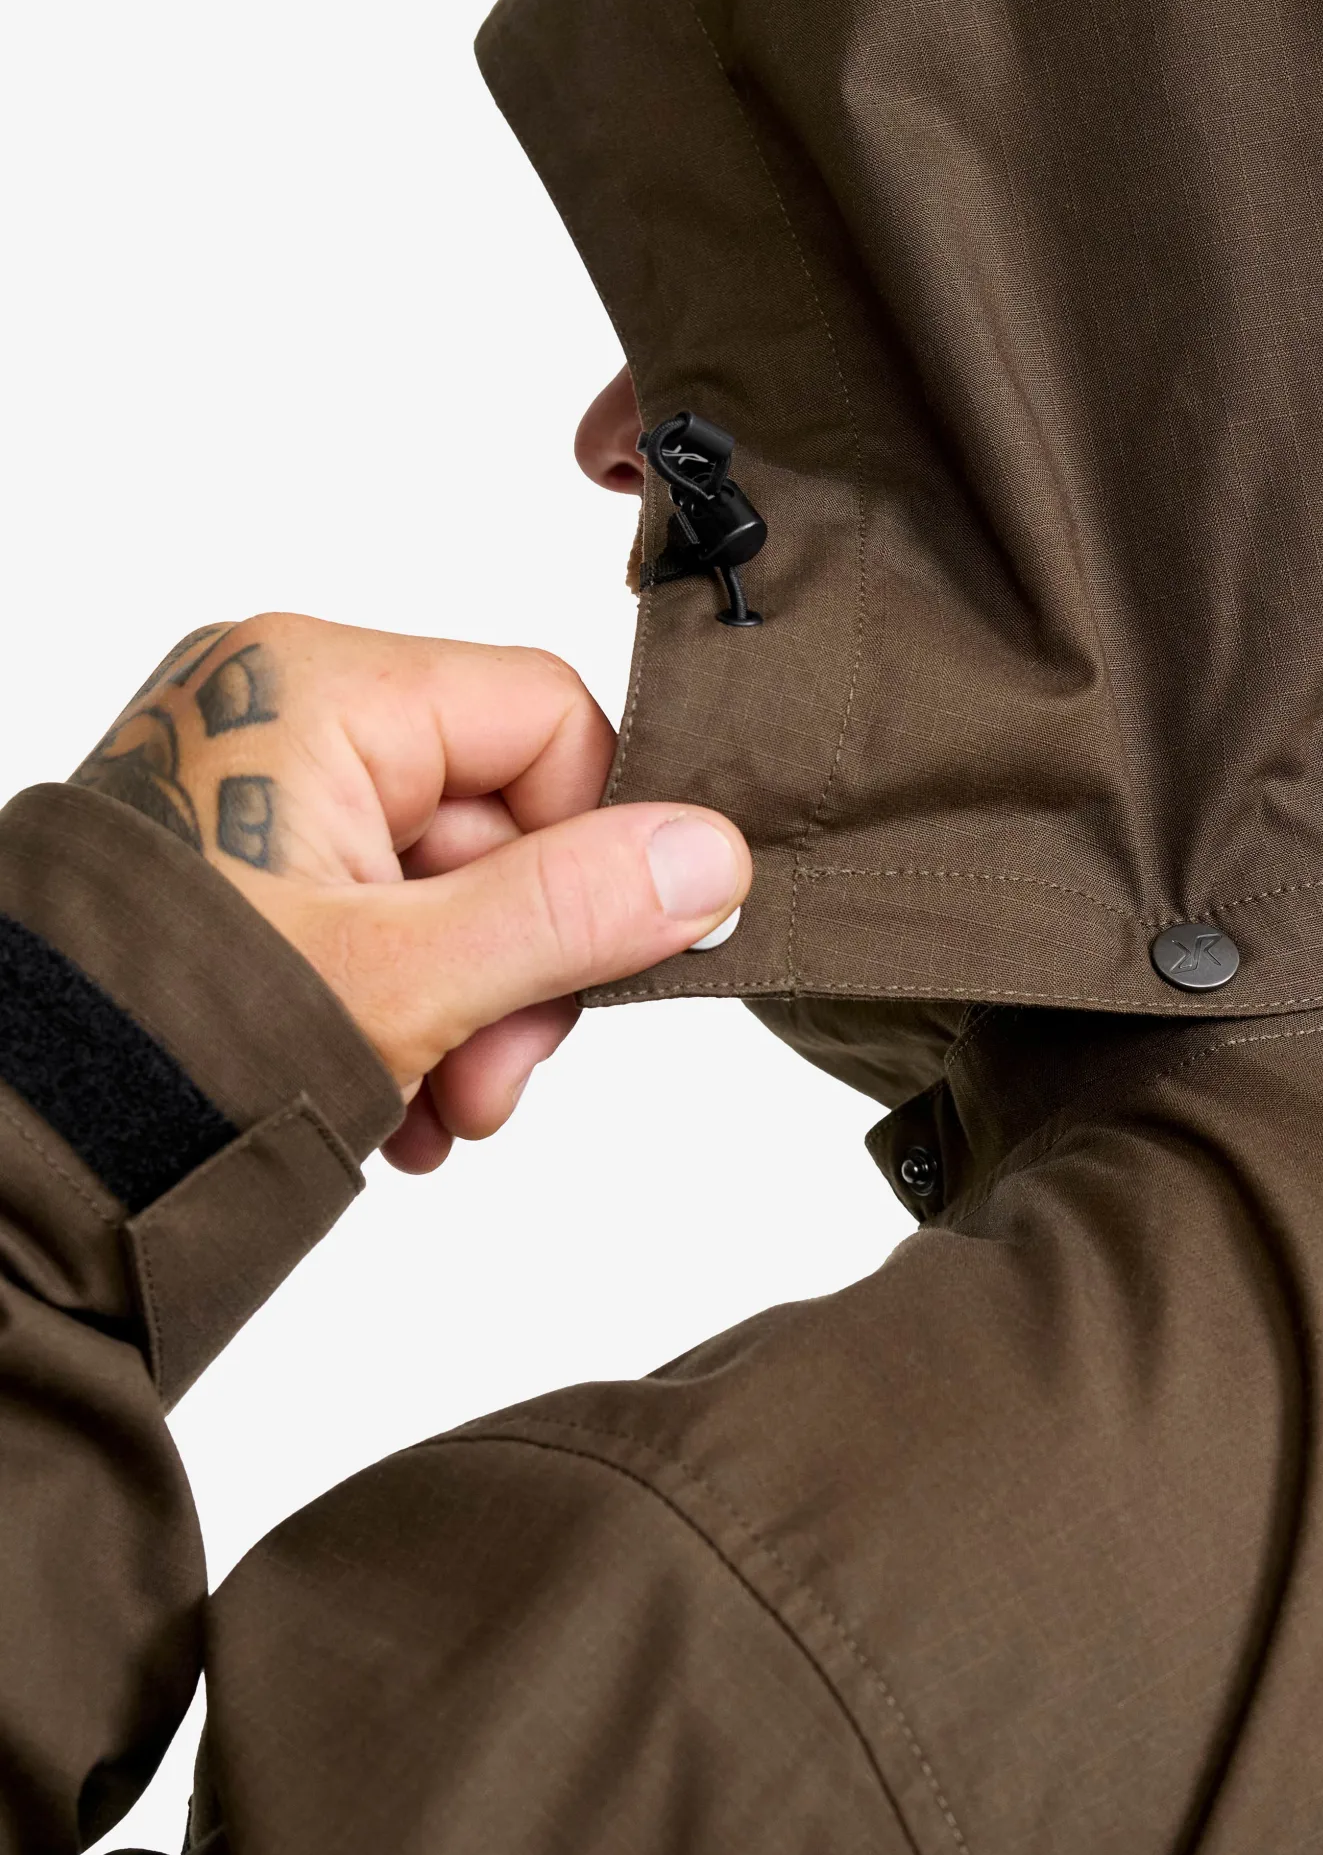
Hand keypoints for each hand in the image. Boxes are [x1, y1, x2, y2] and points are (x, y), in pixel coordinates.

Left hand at [71, 615, 749, 1172]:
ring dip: (482, 1011)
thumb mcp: (410, 978)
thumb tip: (720, 857)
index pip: (550, 721)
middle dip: (524, 969)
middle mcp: (287, 713)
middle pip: (509, 816)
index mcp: (319, 686)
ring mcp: (265, 793)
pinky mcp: (252, 865)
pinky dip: (419, 1012)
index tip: (587, 974)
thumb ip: (575, 908)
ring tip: (439, 1110)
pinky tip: (397, 1101)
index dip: (594, 850)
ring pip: (461, 884)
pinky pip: (393, 916)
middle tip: (493, 1080)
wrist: (10, 1168)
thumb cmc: (170, 1044)